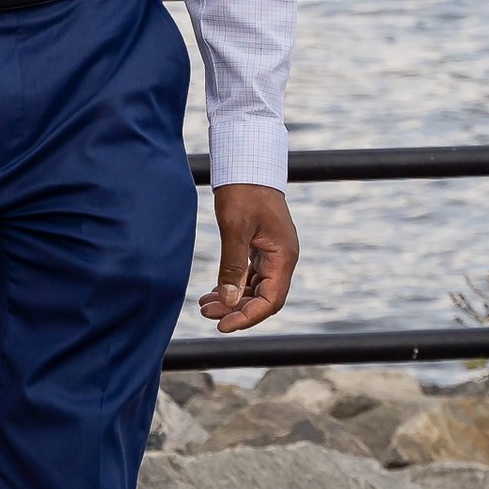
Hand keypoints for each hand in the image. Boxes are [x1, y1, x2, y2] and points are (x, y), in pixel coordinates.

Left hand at [198, 187, 298, 336]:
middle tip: (207, 314)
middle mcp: (282, 258)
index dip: (248, 317)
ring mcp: (273, 253)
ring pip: (255, 288)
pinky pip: (250, 275)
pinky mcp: (261, 247)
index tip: (223, 325)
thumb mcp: (235, 229)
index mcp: (283, 256)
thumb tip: (228, 301)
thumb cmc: (244, 191)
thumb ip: (232, 266)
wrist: (247, 163)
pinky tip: (213, 292)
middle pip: (263, 298)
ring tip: (205, 306)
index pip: (271, 301)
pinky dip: (233, 285)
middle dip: (236, 310)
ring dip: (232, 299)